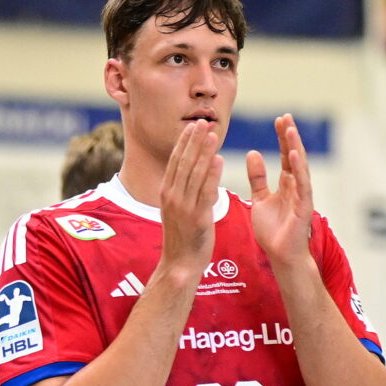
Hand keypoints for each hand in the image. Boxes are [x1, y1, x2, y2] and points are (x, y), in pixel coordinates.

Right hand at [158, 119, 221, 279]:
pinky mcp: (197, 217)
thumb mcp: (177, 210)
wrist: (180, 264)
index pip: (176, 162)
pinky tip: (218, 159)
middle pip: (183, 162)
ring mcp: (183, 207)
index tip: (193, 126)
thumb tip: (191, 174)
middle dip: (193, 141)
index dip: (184, 142)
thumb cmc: (182, 238)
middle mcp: (172, 197)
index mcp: (166, 193)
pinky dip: (211, 174)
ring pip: (194, 173)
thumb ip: (183, 191)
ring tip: (212, 133)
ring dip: (203, 152)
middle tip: (203, 121)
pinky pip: (205, 191)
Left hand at [247, 113, 316, 273]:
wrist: (280, 255)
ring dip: (296, 148)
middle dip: (290, 137)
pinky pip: (302, 185)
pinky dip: (299, 170)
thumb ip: (258, 178)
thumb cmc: (273, 230)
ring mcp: (302, 195)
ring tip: (290, 129)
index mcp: (286, 184)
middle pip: (295, 156)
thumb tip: (252, 153)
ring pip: (300, 167)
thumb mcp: (260, 199)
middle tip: (285, 117)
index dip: (283, 138)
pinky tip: (295, 155)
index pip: (286, 155)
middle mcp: (296, 186)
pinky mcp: (304, 207)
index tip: (278, 120)